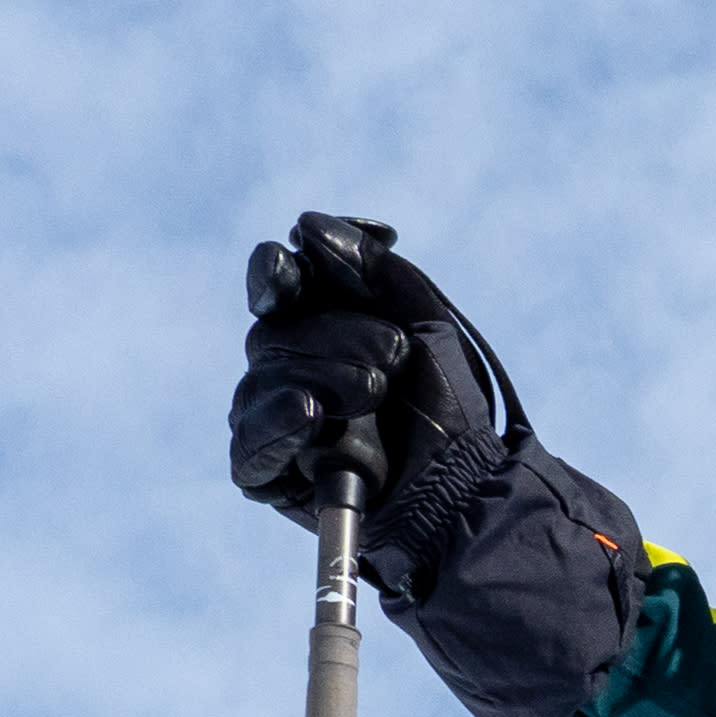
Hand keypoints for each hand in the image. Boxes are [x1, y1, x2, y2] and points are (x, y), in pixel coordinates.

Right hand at [227, 214, 654, 716]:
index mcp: (319, 323)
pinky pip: (250, 444)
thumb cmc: (448, 406)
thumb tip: (306, 227)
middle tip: (392, 357)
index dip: (275, 272)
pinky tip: (311, 415)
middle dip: (334, 335)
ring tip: (376, 392)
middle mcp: (288, 367)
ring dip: (323, 377)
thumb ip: (374, 268)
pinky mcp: (269, 473)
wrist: (465, 489)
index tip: (294, 270)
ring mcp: (275, 419)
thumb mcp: (426, 321)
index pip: (274, 284)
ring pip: (263, 380)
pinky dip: (278, 425)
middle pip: (274, 331)